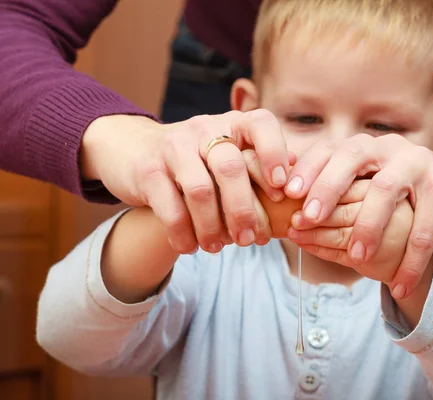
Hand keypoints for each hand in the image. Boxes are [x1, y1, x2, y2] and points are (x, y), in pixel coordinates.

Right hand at [80, 111, 290, 253]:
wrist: (133, 149)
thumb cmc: (195, 160)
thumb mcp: (225, 153)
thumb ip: (257, 163)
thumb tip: (296, 180)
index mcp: (232, 123)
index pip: (261, 124)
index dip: (276, 155)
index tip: (282, 190)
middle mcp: (204, 128)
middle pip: (231, 168)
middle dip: (244, 210)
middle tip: (250, 241)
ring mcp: (173, 146)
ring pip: (201, 191)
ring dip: (213, 227)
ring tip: (217, 248)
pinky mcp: (148, 169)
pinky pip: (170, 207)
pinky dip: (183, 233)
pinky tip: (189, 247)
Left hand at [284, 134, 432, 298]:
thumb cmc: (412, 198)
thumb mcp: (376, 189)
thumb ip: (344, 193)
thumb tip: (293, 213)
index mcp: (368, 148)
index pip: (330, 149)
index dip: (307, 169)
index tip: (286, 195)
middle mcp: (391, 148)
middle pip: (353, 157)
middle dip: (327, 187)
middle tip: (308, 219)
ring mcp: (420, 163)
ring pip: (386, 190)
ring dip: (368, 226)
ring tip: (357, 259)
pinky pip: (424, 226)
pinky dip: (411, 260)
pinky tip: (400, 286)